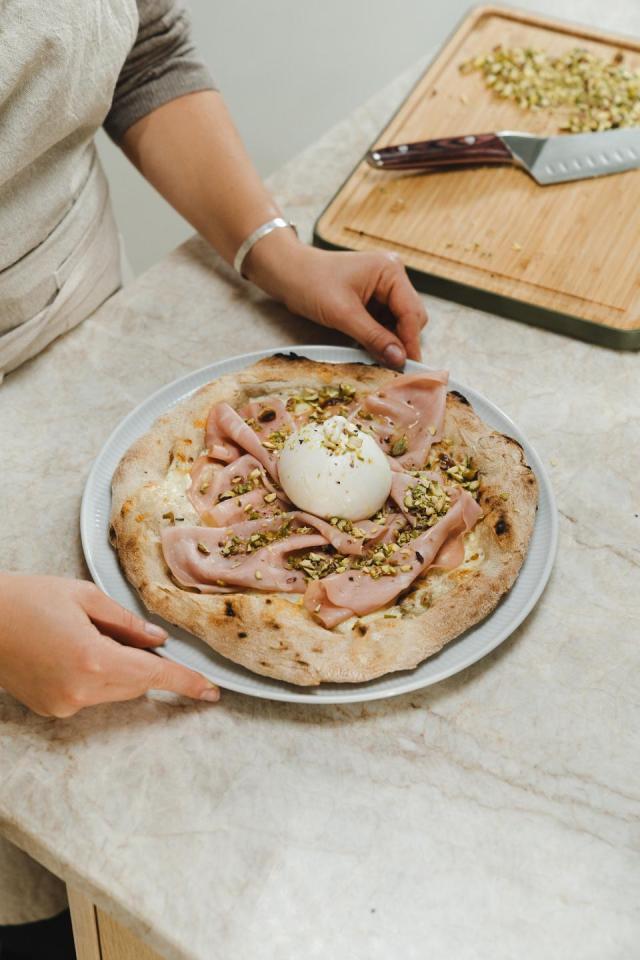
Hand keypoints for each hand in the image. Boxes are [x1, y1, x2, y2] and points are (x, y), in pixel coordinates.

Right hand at [0, 574, 219, 716]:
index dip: (185, 681)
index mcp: (94, 659)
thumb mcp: (84, 596)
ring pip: (116, 691)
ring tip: (86, 635)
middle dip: (144, 662)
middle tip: (129, 635)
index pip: (154, 675)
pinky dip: (96, 677)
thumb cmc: (27, 599)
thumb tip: (157, 640)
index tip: (210, 691)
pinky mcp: (52, 709)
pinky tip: (73, 651)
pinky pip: (91, 696)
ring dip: (118, 669)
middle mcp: (80, 691)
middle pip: (137, 684)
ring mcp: (64, 705)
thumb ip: (126, 622)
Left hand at [245, 232, 427, 368]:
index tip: (408, 367)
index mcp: (390, 271)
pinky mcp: (373, 299)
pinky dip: (380, 337)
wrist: (287, 274)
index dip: (410, 342)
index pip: (411, 312)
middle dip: (402, 341)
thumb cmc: (311, 284)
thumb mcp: (343, 314)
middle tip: (393, 366)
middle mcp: (392, 276)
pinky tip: (371, 348)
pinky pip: (385, 323)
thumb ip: (374, 337)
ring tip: (379, 358)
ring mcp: (384, 288)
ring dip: (390, 341)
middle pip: (411, 317)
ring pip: (399, 323)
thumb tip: (399, 360)